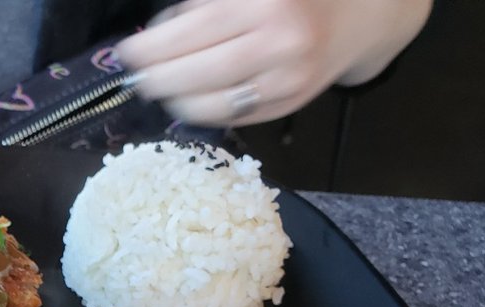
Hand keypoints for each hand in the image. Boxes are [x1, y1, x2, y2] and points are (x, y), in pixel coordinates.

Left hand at [115, 0, 431, 125]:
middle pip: (195, 73)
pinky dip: (203, 112)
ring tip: (163, 89)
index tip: (126, 54)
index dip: (151, 49)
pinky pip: (231, 117)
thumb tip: (157, 35)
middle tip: (138, 78)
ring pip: (210, 104)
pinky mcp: (289, 105)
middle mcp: (278, 41)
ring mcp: (286, 79)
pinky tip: (191, 99)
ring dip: (175, 100)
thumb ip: (205, 6)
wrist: (358, 15)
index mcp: (263, 2)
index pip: (191, 32)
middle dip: (156, 79)